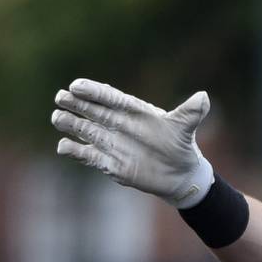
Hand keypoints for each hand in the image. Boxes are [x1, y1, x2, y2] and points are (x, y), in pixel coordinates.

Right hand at [52, 78, 214, 207]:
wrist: (180, 174)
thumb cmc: (180, 146)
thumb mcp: (185, 128)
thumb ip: (190, 113)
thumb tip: (204, 97)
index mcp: (131, 110)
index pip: (108, 97)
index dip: (93, 91)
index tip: (77, 86)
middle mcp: (116, 123)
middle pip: (90, 110)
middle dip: (74, 104)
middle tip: (61, 98)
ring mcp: (110, 142)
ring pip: (84, 130)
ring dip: (70, 124)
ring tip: (57, 117)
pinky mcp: (109, 162)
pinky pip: (87, 154)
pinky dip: (75, 151)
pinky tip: (62, 147)